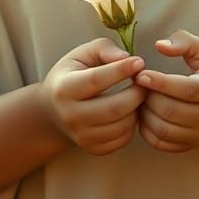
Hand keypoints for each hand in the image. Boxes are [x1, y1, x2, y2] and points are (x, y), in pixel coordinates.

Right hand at [38, 38, 145, 155]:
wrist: (54, 108)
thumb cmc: (72, 74)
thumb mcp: (82, 54)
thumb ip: (105, 49)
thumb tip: (127, 58)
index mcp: (64, 88)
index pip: (98, 80)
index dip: (122, 70)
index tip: (139, 62)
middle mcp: (70, 116)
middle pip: (115, 108)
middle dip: (137, 93)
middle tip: (145, 82)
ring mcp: (81, 136)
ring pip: (122, 126)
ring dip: (138, 109)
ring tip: (138, 96)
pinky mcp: (92, 148)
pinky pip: (122, 139)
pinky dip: (133, 125)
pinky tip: (130, 111)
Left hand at [137, 30, 198, 152]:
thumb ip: (183, 41)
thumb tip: (160, 46)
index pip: (188, 89)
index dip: (162, 83)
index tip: (141, 75)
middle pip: (173, 112)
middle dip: (150, 98)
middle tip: (139, 86)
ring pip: (164, 130)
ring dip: (145, 114)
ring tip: (141, 98)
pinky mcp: (188, 145)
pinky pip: (160, 143)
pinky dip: (145, 129)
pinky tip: (144, 113)